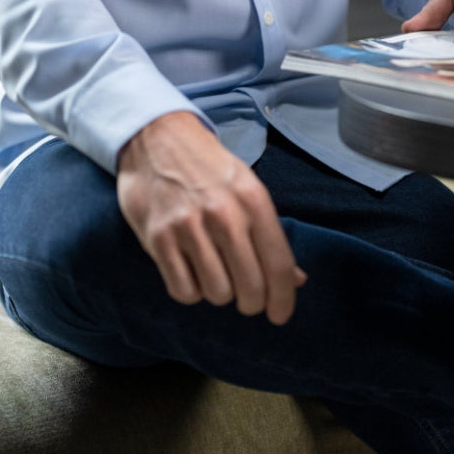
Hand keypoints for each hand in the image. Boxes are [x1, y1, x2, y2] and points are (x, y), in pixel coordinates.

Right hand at [116, 112, 306, 325]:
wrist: (157, 138)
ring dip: (218, 293)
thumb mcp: (246, 188)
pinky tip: (190, 271)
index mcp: (252, 199)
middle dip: (251, 302)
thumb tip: (295, 279)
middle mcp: (224, 214)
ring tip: (214, 272)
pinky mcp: (159, 238)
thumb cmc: (208, 167)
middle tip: (246, 297)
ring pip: (217, 293)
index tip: (280, 315)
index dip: (283, 299)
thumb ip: (269, 233)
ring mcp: (189, 226)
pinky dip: (190, 290)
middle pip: (250, 287)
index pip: (278, 263)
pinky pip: (183, 290)